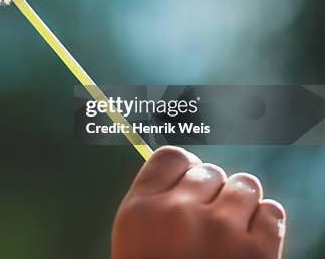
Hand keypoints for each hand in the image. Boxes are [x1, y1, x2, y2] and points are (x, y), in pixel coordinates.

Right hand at [111, 146, 284, 258]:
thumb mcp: (134, 235)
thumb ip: (154, 200)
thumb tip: (185, 175)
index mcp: (142, 207)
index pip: (172, 156)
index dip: (185, 168)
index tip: (189, 181)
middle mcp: (180, 210)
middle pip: (209, 170)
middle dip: (211, 192)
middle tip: (207, 220)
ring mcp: (220, 229)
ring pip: (245, 184)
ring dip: (241, 203)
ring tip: (232, 228)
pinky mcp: (257, 251)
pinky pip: (272, 211)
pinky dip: (266, 223)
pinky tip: (250, 240)